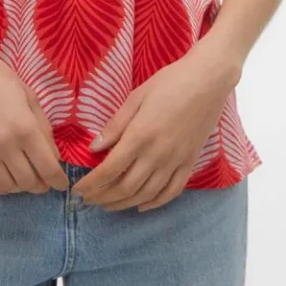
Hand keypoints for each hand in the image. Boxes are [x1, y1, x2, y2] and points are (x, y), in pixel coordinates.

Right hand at [0, 40, 69, 195]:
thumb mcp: (28, 95)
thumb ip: (43, 127)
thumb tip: (53, 156)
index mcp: (25, 127)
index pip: (48, 167)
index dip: (58, 181)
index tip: (62, 184)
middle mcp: (4, 144)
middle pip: (27, 181)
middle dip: (40, 185)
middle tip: (43, 181)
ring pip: (5, 186)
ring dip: (18, 188)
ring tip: (22, 179)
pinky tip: (0, 182)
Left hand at [71, 48, 240, 211]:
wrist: (208, 81)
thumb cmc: (169, 82)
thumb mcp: (136, 97)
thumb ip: (116, 125)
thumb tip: (94, 148)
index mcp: (140, 136)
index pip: (109, 170)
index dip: (91, 184)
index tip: (78, 190)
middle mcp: (157, 155)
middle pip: (125, 187)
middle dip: (103, 197)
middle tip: (88, 200)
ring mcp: (176, 161)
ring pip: (146, 194)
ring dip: (124, 204)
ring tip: (108, 205)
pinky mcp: (190, 163)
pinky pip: (171, 192)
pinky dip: (154, 203)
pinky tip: (141, 205)